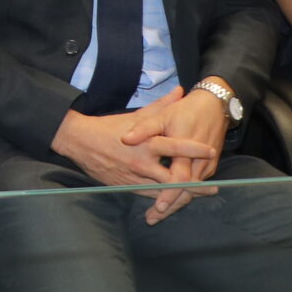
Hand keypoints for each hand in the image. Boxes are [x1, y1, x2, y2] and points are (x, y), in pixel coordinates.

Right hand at [54, 99, 217, 223]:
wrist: (79, 141)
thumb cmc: (109, 127)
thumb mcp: (136, 116)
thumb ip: (161, 106)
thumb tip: (179, 91)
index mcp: (146, 142)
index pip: (174, 146)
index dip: (193, 149)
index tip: (210, 150)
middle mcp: (142, 162)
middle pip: (173, 177)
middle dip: (194, 184)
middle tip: (212, 188)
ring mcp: (133, 177)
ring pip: (161, 191)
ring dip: (180, 195)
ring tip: (196, 197)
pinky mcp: (125, 187)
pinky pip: (147, 196)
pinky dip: (161, 199)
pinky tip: (173, 201)